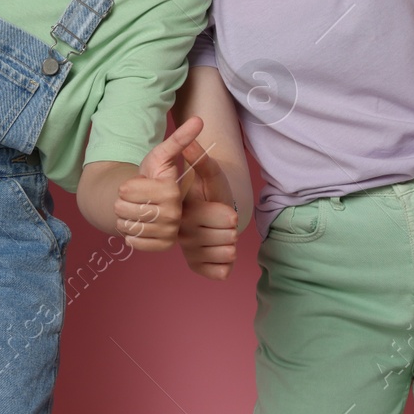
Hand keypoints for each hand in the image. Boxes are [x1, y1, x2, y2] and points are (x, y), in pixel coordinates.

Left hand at [114, 116, 202, 252]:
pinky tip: (140, 225)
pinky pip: (131, 241)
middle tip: (136, 198)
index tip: (140, 182)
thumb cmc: (156, 175)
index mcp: (172, 192)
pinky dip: (130, 234)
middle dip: (122, 201)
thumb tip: (199, 119)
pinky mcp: (162, 246)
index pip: (126, 190)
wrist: (155, 201)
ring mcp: (169, 233)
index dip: (127, 186)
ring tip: (137, 210)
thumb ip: (179, 139)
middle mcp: (174, 216)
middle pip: (122, 208)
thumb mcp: (162, 155)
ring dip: (125, 218)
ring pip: (125, 226)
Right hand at [178, 144, 239, 280]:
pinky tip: (217, 250)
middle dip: (232, 230)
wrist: (206, 211)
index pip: (227, 218)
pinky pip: (222, 271)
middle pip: (230, 238)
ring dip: (230, 245)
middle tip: (221, 222)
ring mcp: (187, 251)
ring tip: (219, 235)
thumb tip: (190, 142)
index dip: (230, 215)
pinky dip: (225, 262)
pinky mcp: (196, 267)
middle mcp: (181, 233)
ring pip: (228, 254)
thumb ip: (201, 159)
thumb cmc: (208, 191)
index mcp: (185, 211)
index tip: (223, 209)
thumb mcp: (209, 172)